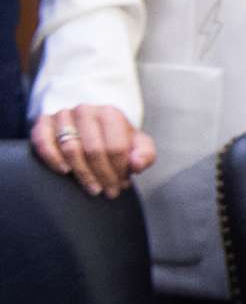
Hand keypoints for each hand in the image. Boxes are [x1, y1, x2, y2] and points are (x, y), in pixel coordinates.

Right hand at [31, 105, 154, 198]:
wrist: (88, 127)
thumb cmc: (115, 140)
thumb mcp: (136, 145)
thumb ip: (145, 154)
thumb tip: (136, 165)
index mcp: (110, 113)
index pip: (115, 147)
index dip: (118, 171)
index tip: (120, 187)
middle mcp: (85, 111)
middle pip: (94, 150)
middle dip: (102, 175)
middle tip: (107, 192)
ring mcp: (62, 116)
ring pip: (70, 148)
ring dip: (82, 173)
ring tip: (93, 188)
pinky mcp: (42, 123)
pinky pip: (44, 143)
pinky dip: (53, 159)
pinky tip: (65, 172)